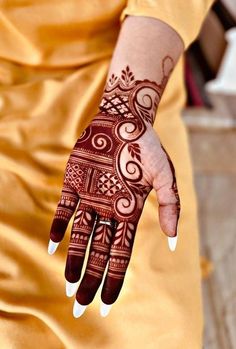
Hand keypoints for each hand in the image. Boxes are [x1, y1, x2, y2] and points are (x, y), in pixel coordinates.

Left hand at [48, 65, 180, 316]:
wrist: (125, 121)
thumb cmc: (147, 147)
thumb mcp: (165, 176)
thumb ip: (172, 207)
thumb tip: (176, 242)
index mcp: (129, 212)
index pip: (121, 253)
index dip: (114, 278)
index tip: (107, 303)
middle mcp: (108, 210)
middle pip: (99, 251)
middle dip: (91, 278)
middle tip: (81, 305)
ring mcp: (90, 198)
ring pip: (80, 236)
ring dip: (74, 259)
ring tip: (69, 284)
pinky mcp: (74, 183)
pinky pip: (64, 209)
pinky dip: (59, 225)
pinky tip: (53, 245)